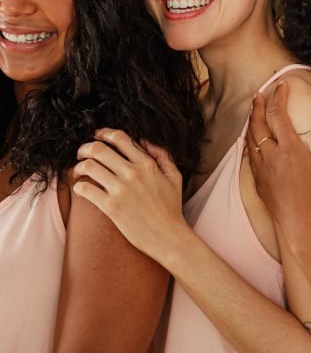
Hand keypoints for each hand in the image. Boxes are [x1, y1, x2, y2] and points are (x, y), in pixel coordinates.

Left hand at [73, 128, 188, 262]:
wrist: (168, 236)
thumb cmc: (172, 207)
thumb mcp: (174, 176)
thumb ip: (162, 155)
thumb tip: (144, 141)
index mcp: (147, 163)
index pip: (119, 138)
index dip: (103, 133)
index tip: (97, 136)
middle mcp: (132, 173)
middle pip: (98, 149)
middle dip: (85, 148)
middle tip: (81, 153)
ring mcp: (121, 190)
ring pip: (89, 167)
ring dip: (79, 166)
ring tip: (79, 171)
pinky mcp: (111, 207)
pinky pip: (85, 190)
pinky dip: (78, 187)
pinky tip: (81, 189)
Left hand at [247, 80, 310, 241]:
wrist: (303, 228)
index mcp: (290, 149)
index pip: (279, 114)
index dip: (279, 96)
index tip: (281, 85)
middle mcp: (271, 156)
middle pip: (258, 123)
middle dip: (258, 106)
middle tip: (259, 94)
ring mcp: (262, 169)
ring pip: (250, 138)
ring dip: (251, 122)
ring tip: (253, 111)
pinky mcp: (257, 182)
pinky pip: (249, 155)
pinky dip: (249, 141)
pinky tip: (252, 139)